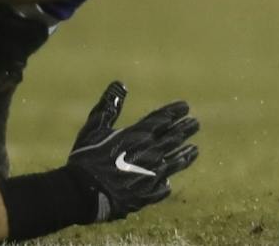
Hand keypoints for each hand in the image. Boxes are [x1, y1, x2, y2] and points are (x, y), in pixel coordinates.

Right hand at [65, 82, 198, 221]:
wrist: (82, 193)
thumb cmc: (86, 158)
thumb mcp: (94, 127)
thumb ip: (108, 106)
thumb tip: (119, 84)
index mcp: (136, 135)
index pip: (161, 119)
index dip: (174, 112)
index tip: (186, 107)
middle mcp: (148, 153)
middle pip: (172, 139)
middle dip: (184, 130)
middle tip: (196, 124)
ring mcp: (149, 175)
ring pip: (173, 163)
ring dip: (184, 156)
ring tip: (194, 150)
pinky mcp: (145, 195)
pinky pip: (161, 189)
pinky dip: (165, 184)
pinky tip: (168, 182)